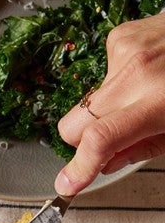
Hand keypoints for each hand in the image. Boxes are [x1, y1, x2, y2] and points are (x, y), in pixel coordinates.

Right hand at [55, 12, 164, 195]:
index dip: (79, 167)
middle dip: (82, 138)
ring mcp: (123, 53)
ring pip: (86, 102)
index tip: (67, 184)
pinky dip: (119, 81)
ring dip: (108, 106)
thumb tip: (105, 164)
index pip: (100, 140)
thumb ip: (143, 148)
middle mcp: (136, 75)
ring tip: (145, 93)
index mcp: (158, 102)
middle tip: (111, 136)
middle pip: (72, 125)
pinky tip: (145, 72)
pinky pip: (101, 76)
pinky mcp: (118, 38)